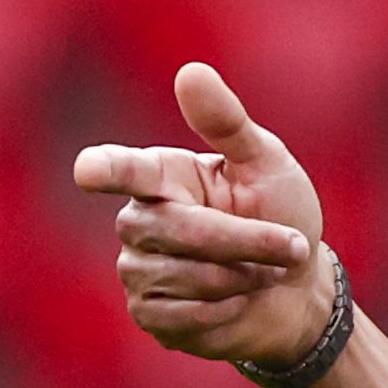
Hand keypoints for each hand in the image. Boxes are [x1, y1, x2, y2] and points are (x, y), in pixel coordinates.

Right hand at [72, 62, 336, 367]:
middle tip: (290, 247)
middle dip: (244, 242)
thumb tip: (191, 71)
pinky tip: (239, 303)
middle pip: (178, 230)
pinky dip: (227, 311)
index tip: (89, 172)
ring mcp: (138, 269)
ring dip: (242, 277)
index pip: (123, 170)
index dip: (107, 170)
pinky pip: (185, 316)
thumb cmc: (282, 216)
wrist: (298, 290)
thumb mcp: (267, 164)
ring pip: (186, 276)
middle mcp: (139, 219)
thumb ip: (228, 123)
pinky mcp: (151, 313)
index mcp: (161, 175)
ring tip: (259, 273)